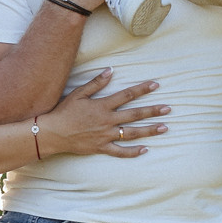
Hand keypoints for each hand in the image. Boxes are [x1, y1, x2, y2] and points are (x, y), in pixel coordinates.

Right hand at [33, 69, 169, 158]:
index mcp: (102, 106)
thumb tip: (111, 70)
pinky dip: (132, 152)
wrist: (53, 133)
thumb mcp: (79, 93)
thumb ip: (96, 83)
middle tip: (168, 108)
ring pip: (132, 133)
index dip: (142, 89)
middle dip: (152, 111)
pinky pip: (120, 151)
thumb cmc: (64, 112)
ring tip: (164, 127)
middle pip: (134, 115)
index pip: (127, 95)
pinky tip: (145, 150)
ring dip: (149, 130)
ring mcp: (105, 136)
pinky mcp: (101, 148)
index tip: (156, 85)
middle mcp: (107, 121)